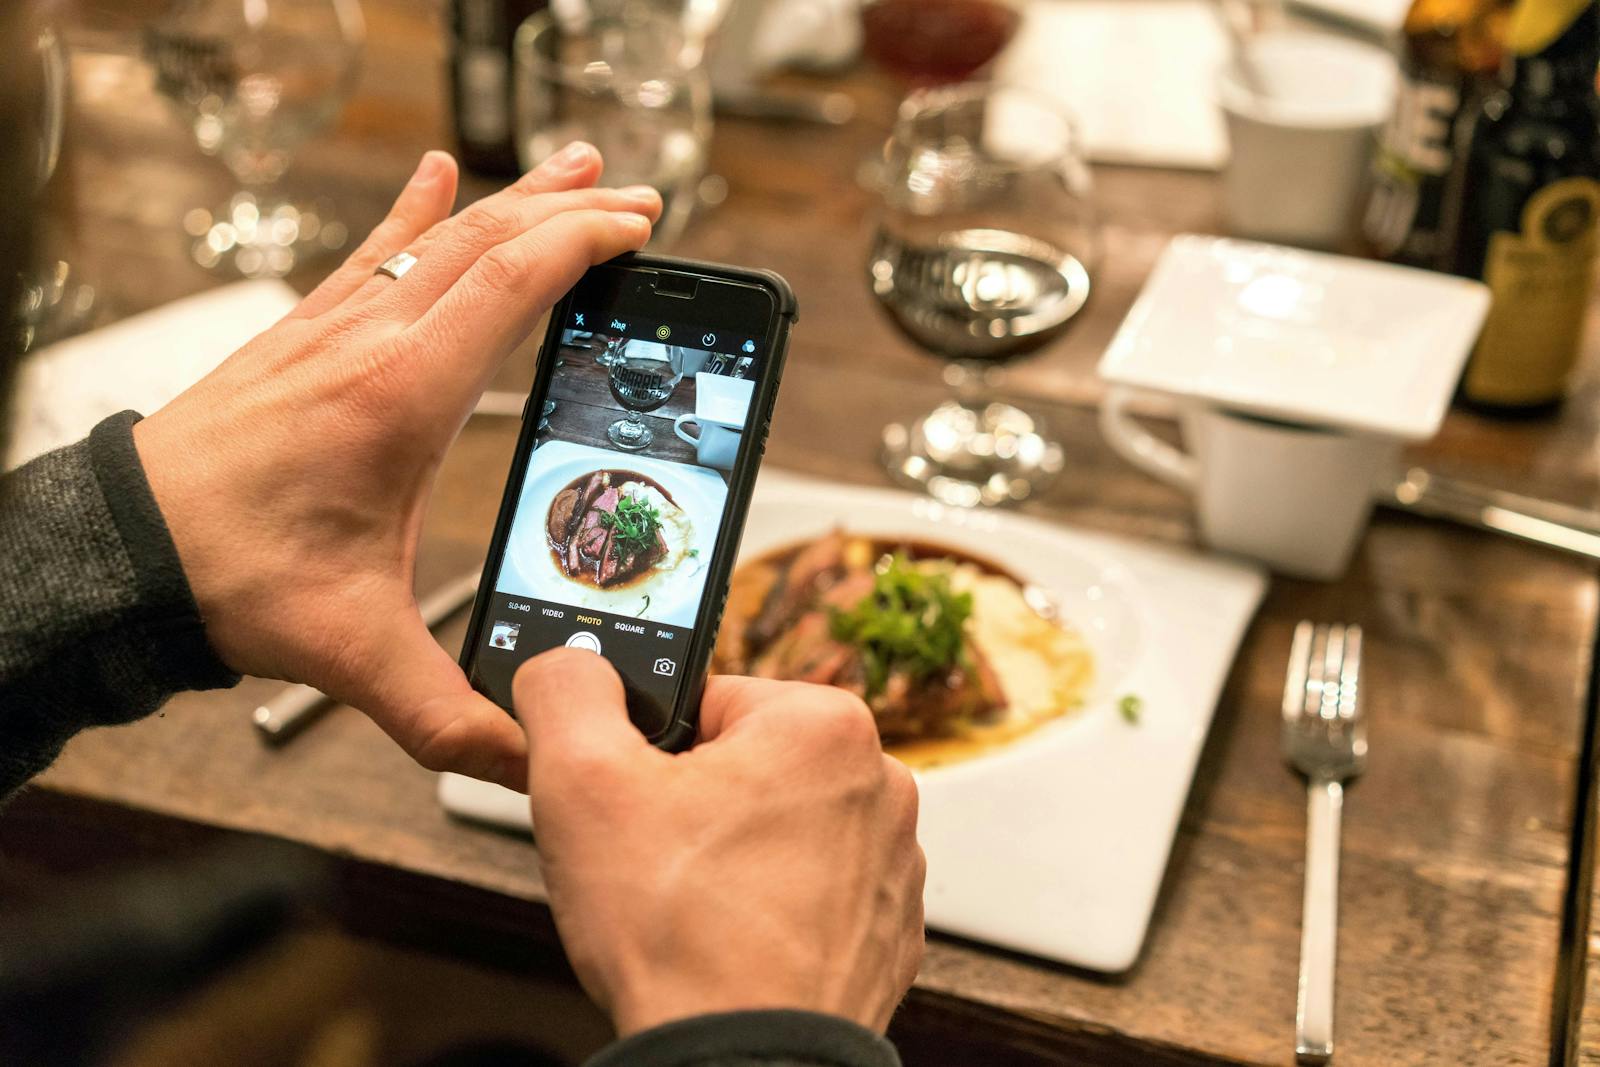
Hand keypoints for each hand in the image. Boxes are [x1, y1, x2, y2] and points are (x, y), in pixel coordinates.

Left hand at [134, 145, 661, 789]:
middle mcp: (368, 341)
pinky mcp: (304, 337)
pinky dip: (414, 210)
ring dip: (512, 199)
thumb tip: (530, 761)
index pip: (510, 284)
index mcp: (399, 396)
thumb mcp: (356, 656)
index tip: (641, 232)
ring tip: (573, 166)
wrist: (125, 552)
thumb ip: (451, 716)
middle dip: (572, 214)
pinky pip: (372, 251)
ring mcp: (331, 328)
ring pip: (437, 235)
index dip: (584, 246)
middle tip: (639, 203)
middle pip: (487, 242)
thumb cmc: (230, 579)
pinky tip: (433, 175)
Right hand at [515, 649, 925, 1036]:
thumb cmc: (680, 935)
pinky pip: (808, 894)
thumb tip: (567, 664)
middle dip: (691, 806)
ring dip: (729, 860)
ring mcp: (892, 862)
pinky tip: (728, 945)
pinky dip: (767, 912)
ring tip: (690, 911)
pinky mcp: (888, 929)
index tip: (633, 802)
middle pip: (744, 765)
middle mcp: (880, 783)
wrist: (739, 1065)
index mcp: (825, 724)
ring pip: (775, 830)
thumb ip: (566, 692)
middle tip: (654, 863)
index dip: (649, 753)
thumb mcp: (581, 780)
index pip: (708, 701)